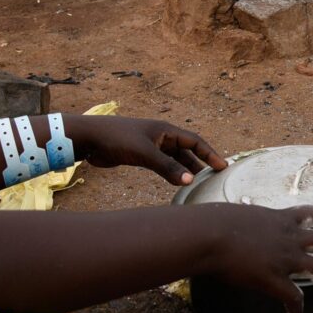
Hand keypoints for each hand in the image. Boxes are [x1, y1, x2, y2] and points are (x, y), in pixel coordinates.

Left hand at [68, 116, 227, 185]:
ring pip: (175, 157)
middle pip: (187, 150)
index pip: (195, 141)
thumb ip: (167, 167)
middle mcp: (161, 136)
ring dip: (186, 168)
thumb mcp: (145, 153)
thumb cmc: (116, 139)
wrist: (90, 138)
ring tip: (198, 182)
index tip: (222, 166)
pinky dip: (171, 171)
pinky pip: (162, 163)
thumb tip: (189, 181)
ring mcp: (151, 145)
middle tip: (214, 177)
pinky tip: (175, 181)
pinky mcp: (140, 154)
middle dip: (200, 162)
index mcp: (166, 130)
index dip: (210, 154)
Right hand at [202, 203, 312, 312]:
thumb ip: (247, 220)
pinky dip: (297, 308)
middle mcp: (289, 236)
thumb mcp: (239, 213)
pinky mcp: (275, 278)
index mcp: (280, 218)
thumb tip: (235, 221)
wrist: (210, 235)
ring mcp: (285, 257)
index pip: (311, 214)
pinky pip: (295, 297)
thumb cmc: (215, 221)